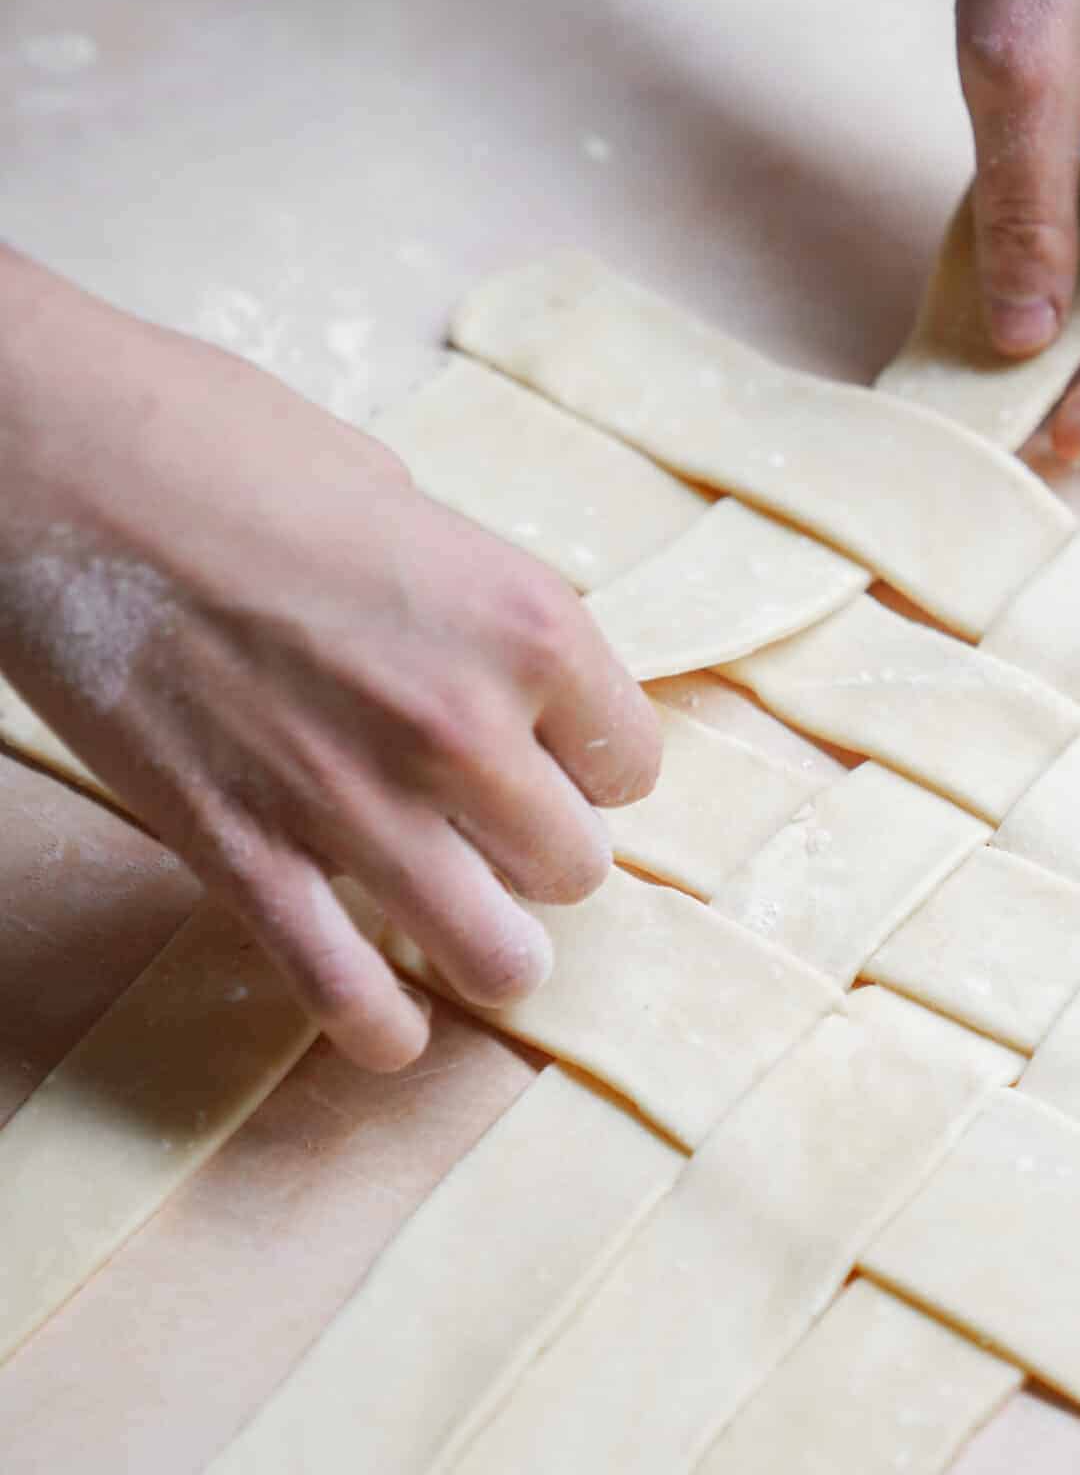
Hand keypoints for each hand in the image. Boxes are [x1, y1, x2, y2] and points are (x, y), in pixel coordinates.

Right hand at [0, 250, 659, 1070]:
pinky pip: (349, 996)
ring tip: (463, 931)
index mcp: (524, 622)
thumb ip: (463, 600)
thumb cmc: (217, 445)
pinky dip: (381, 1030)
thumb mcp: (395, 495)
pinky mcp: (251, 857)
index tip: (546, 759)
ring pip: (500, 957)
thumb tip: (490, 660)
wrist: (57, 461)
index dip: (586, 765)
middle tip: (489, 836)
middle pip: (573, 867)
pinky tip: (390, 1026)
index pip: (628, 762)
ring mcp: (359, 805)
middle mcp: (465, 727)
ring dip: (487, 951)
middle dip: (534, 856)